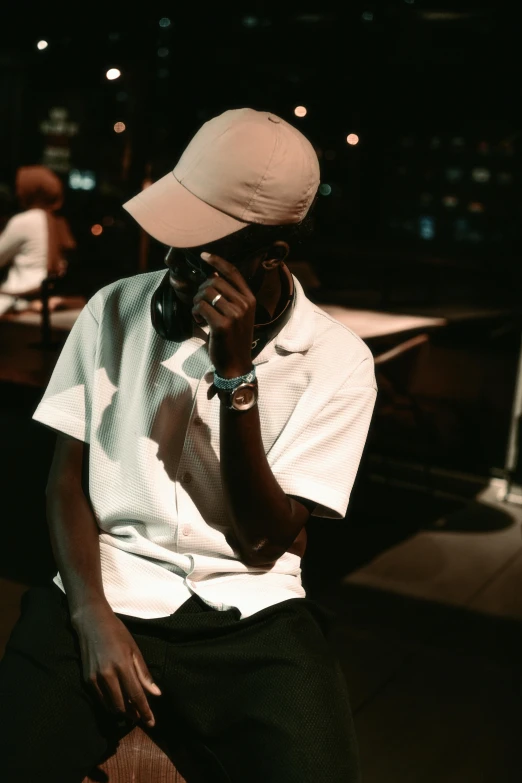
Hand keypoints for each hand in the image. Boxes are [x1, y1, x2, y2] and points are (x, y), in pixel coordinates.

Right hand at [72, 602, 160, 726]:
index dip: (145, 711)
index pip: (136, 695)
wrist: (91, 623)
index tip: (151, 723)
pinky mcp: (87, 679)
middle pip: (122, 705)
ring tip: (131, 711)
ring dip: (121, 711)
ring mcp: (95, 678)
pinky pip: (100, 699)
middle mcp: (107, 674)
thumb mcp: (134, 649)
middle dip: (133, 714)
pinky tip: (117, 701)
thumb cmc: (117, 633)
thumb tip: (156, 693)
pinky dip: (110, 704)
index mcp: (122, 665)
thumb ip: (143, 673)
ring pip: (110, 705)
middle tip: (142, 716)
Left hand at [191, 252, 255, 377]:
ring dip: (197, 302)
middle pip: (214, 281)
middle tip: (200, 304)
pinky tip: (200, 321)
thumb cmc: (233, 338)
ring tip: (200, 314)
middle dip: (201, 290)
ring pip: (205, 293)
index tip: (203, 256)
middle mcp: (244, 304)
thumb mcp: (238, 314)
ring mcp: (234, 314)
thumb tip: (212, 276)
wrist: (236, 365)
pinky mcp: (222, 325)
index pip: (233, 272)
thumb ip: (229, 296)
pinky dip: (195, 313)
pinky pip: (200, 307)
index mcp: (250, 299)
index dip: (217, 261)